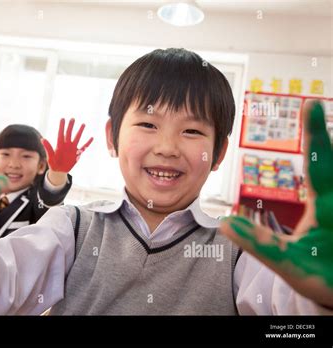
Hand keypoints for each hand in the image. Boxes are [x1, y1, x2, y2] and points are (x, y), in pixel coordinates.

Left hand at [41, 118, 92, 172]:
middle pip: (69, 133)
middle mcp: (66, 145)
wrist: (59, 171)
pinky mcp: (77, 154)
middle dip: (71, 126)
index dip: (62, 126)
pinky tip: (92, 138)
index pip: (61, 133)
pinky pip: (84, 147)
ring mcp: (73, 148)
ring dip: (80, 131)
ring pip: (77, 138)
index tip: (63, 119)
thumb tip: (42, 139)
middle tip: (72, 119)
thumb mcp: (50, 157)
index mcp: (59, 145)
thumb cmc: (53, 164)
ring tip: (83, 124)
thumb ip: (48, 148)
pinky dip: (88, 143)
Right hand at [220, 100, 332, 307]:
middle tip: (313, 107)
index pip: (320, 164)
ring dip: (326, 149)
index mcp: (328, 209)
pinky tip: (321, 161)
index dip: (314, 134)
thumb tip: (226, 222)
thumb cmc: (325, 280)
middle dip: (323, 136)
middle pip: (332, 161)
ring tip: (316, 125)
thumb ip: (260, 243)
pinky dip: (326, 164)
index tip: (311, 105)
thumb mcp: (291, 266)